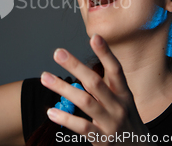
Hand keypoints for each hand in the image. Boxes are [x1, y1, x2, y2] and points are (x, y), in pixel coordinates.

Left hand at [40, 35, 155, 144]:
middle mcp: (119, 106)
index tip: (94, 37)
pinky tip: (51, 111)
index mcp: (124, 94)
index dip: (106, 53)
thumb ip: (104, 87)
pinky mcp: (103, 140)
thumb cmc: (126, 121)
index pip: (116, 70)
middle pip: (96, 82)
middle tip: (58, 52)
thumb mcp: (122, 102)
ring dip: (63, 88)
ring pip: (85, 102)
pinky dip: (66, 119)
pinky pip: (82, 127)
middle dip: (76, 66)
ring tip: (45, 77)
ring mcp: (111, 123)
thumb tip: (81, 69)